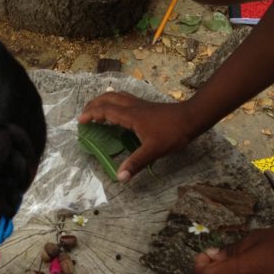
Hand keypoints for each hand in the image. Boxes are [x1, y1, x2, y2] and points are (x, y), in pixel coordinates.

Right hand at [78, 92, 203, 181]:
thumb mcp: (153, 150)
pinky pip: (125, 100)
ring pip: (117, 96)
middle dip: (94, 104)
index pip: (106, 111)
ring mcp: (140, 104)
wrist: (192, 118)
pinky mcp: (146, 106)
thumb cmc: (172, 133)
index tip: (80, 121)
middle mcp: (133, 107)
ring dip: (104, 100)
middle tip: (84, 113)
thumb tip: (120, 177)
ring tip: (97, 109)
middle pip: (108, 98)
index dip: (91, 114)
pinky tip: (118, 111)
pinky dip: (115, 102)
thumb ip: (136, 163)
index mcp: (131, 116)